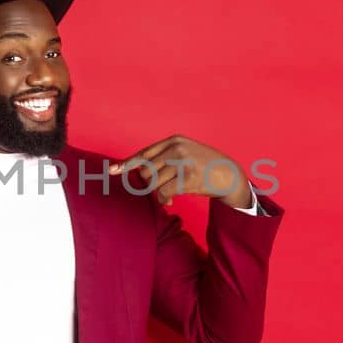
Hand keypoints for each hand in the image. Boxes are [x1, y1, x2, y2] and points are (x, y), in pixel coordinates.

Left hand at [109, 135, 251, 207]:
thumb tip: (139, 172)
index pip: (144, 154)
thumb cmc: (204, 168)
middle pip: (147, 171)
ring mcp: (183, 161)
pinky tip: (169, 202)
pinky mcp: (188, 176)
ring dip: (158, 194)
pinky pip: (164, 192)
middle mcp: (177, 148)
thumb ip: (164, 159)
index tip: (112, 171)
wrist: (230, 175)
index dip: (127, 164)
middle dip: (150, 185)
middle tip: (162, 191)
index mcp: (174, 140)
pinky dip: (164, 200)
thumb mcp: (185, 154)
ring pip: (154, 183)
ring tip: (167, 197)